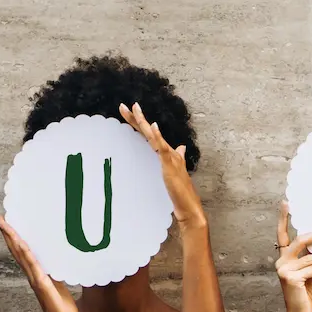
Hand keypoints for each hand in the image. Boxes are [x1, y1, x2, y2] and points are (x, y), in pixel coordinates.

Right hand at [0, 215, 78, 311]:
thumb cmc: (63, 308)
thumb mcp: (60, 285)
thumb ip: (55, 275)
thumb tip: (55, 264)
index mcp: (36, 273)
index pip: (22, 252)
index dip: (14, 237)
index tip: (7, 222)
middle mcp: (32, 274)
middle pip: (16, 249)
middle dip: (7, 232)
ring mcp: (35, 278)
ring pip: (21, 253)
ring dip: (12, 237)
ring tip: (3, 223)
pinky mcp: (42, 284)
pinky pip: (32, 264)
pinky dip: (25, 252)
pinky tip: (19, 241)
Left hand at [121, 102, 204, 229]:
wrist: (188, 205)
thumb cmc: (181, 191)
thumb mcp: (175, 171)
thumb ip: (177, 157)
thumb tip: (181, 148)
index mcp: (166, 153)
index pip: (149, 135)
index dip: (138, 123)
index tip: (127, 112)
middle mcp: (168, 151)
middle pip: (148, 132)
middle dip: (136, 118)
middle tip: (123, 106)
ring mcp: (169, 157)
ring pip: (153, 136)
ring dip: (143, 122)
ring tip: (134, 109)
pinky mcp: (170, 164)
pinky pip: (161, 147)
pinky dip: (157, 136)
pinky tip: (152, 126)